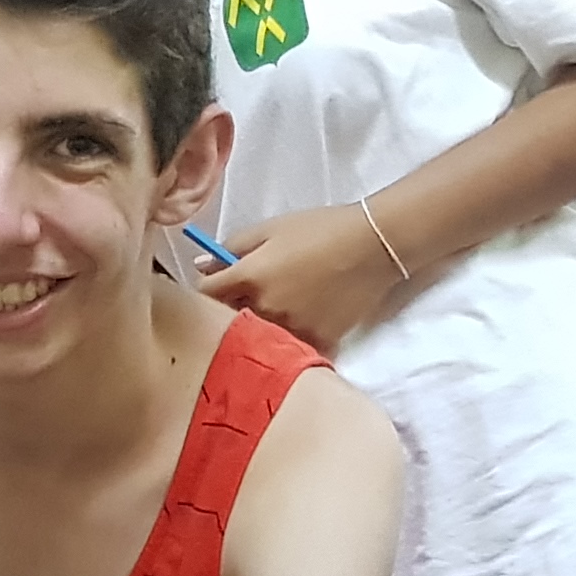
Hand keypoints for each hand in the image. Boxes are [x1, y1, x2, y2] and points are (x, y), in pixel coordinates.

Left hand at [200, 202, 412, 351]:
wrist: (373, 246)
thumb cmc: (320, 229)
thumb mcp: (270, 228)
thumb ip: (232, 247)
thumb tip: (202, 265)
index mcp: (248, 277)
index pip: (205, 293)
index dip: (208, 288)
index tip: (218, 283)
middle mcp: (264, 309)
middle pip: (230, 319)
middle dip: (232, 308)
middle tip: (247, 295)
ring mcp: (290, 330)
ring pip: (260, 338)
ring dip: (260, 327)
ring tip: (277, 308)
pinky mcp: (317, 342)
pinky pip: (292, 348)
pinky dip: (290, 339)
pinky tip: (300, 321)